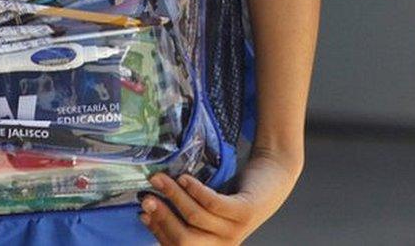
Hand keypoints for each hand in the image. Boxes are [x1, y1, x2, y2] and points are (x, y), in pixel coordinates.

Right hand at [139, 150, 302, 244]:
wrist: (272, 175)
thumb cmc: (235, 192)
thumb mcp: (209, 209)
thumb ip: (186, 213)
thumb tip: (150, 209)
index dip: (158, 231)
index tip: (142, 212)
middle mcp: (225, 243)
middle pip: (185, 239)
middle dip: (162, 218)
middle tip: (146, 197)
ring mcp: (237, 228)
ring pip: (195, 217)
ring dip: (173, 196)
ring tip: (159, 178)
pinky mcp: (245, 210)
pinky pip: (213, 203)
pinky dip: (195, 191)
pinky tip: (184, 178)